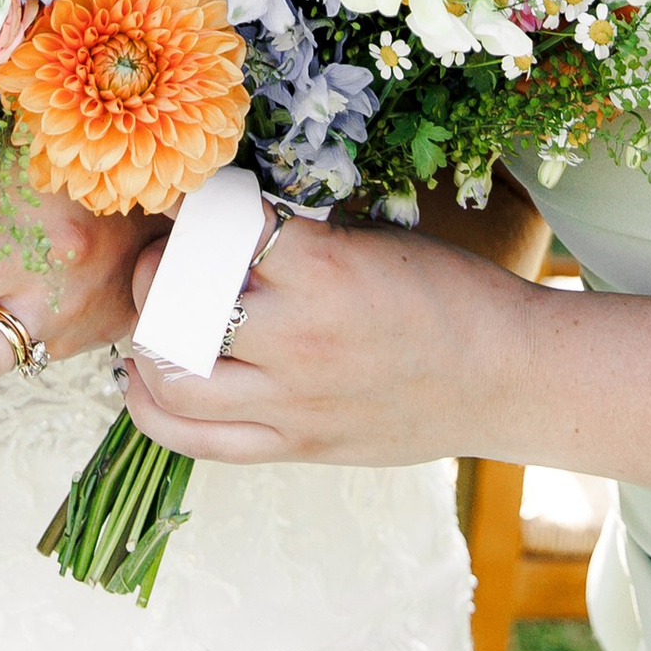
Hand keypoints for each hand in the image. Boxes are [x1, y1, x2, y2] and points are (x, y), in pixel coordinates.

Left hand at [120, 214, 520, 465]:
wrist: (506, 375)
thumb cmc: (446, 293)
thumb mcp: (371, 239)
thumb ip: (294, 240)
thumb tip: (215, 223)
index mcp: (322, 266)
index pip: (212, 224)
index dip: (189, 207)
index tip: (189, 203)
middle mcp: (298, 336)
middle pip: (173, 301)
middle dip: (154, 271)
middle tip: (163, 260)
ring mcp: (293, 401)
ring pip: (170, 377)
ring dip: (146, 340)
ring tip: (153, 318)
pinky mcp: (295, 446)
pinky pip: (195, 440)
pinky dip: (154, 408)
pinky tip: (144, 380)